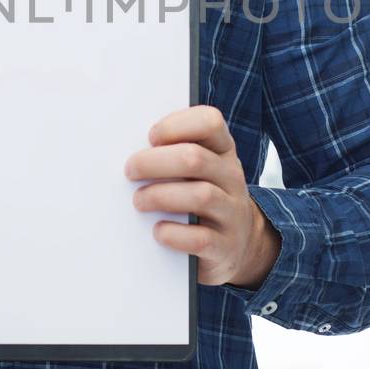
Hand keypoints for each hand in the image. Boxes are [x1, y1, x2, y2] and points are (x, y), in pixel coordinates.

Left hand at [123, 105, 280, 289]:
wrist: (239, 243)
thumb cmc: (203, 197)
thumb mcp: (199, 170)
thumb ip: (173, 154)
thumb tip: (130, 152)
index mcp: (223, 151)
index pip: (210, 122)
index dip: (176, 125)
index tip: (150, 137)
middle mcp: (232, 178)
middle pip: (195, 159)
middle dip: (154, 162)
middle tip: (130, 170)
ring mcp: (232, 213)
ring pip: (200, 196)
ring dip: (160, 196)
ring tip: (139, 201)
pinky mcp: (225, 247)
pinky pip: (200, 239)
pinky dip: (173, 234)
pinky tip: (158, 231)